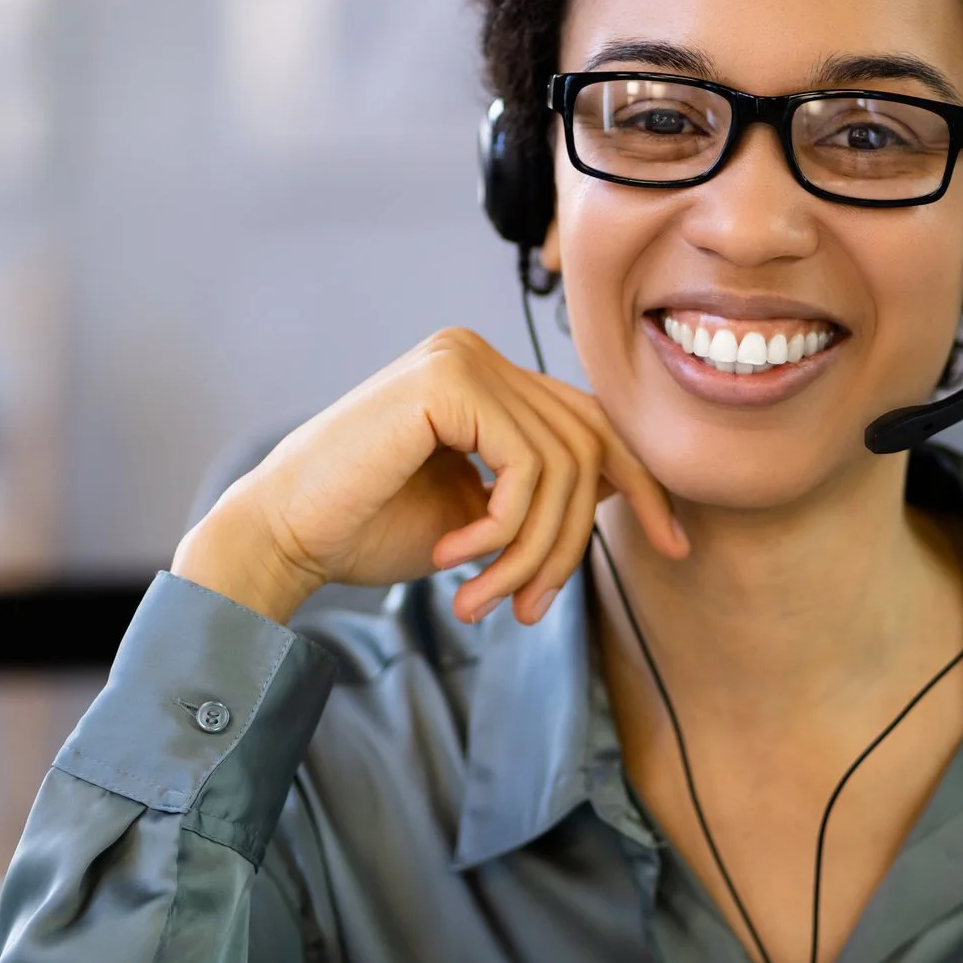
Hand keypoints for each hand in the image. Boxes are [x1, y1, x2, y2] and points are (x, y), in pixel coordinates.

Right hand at [171, 328, 687, 625]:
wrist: (286, 536)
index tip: (676, 546)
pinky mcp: (449, 381)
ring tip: (486, 600)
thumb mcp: (481, 512)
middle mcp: (478, 353)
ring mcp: (463, 359)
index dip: (644, 485)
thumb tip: (626, 486)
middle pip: (590, 445)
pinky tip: (456, 557)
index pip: (594, 422)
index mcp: (487, 377)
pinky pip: (528, 467)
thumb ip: (542, 490)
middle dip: (576, 540)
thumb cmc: (369, 528)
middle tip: (533, 609)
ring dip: (533, 552)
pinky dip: (504, 529)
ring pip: (565, 465)